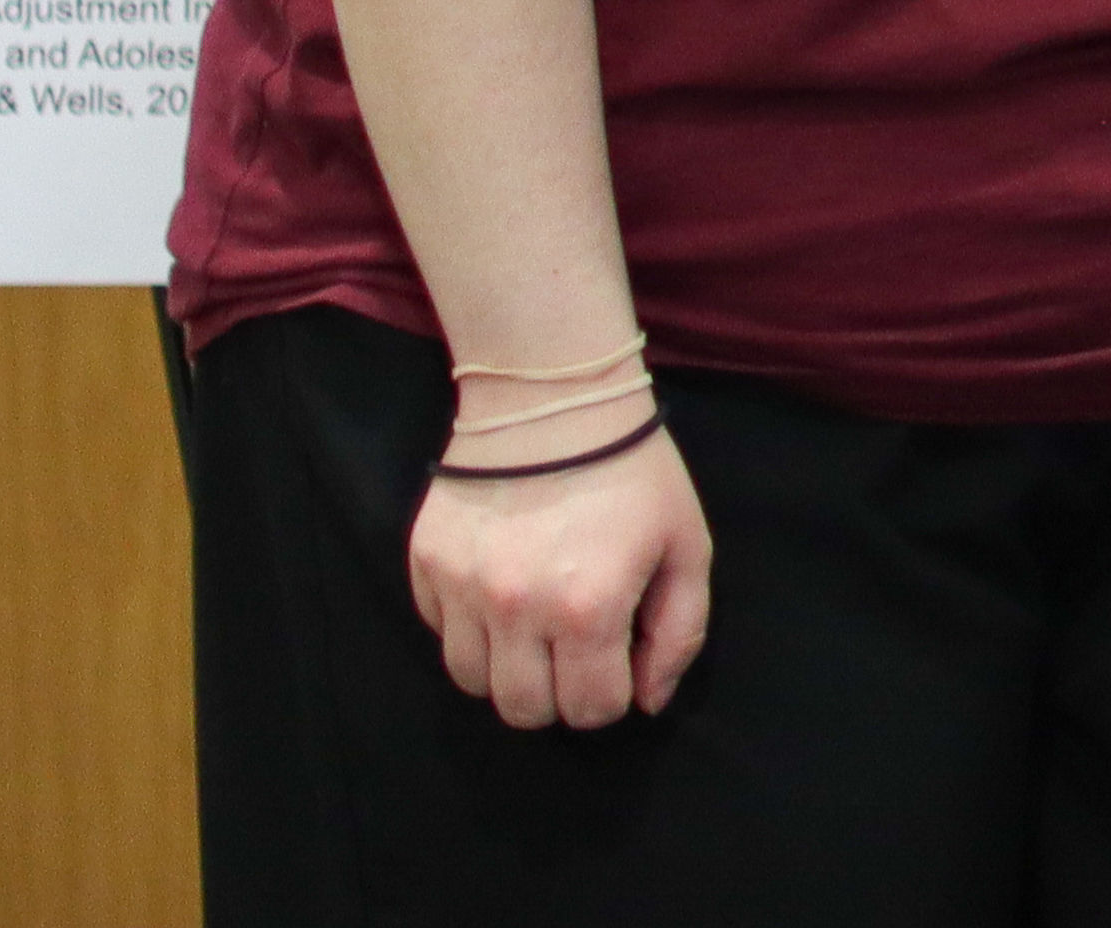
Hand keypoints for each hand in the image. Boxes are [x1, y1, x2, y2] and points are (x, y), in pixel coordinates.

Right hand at [409, 425, 710, 727]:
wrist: (555, 400)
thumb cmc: (634, 474)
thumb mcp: (686, 546)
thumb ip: (679, 632)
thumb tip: (649, 700)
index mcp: (587, 608)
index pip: (590, 709)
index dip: (611, 697)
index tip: (618, 664)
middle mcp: (515, 609)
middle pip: (523, 710)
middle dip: (557, 698)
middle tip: (575, 656)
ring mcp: (461, 589)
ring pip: (472, 683)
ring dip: (507, 671)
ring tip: (535, 628)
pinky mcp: (424, 566)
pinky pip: (440, 634)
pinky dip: (470, 631)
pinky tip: (501, 592)